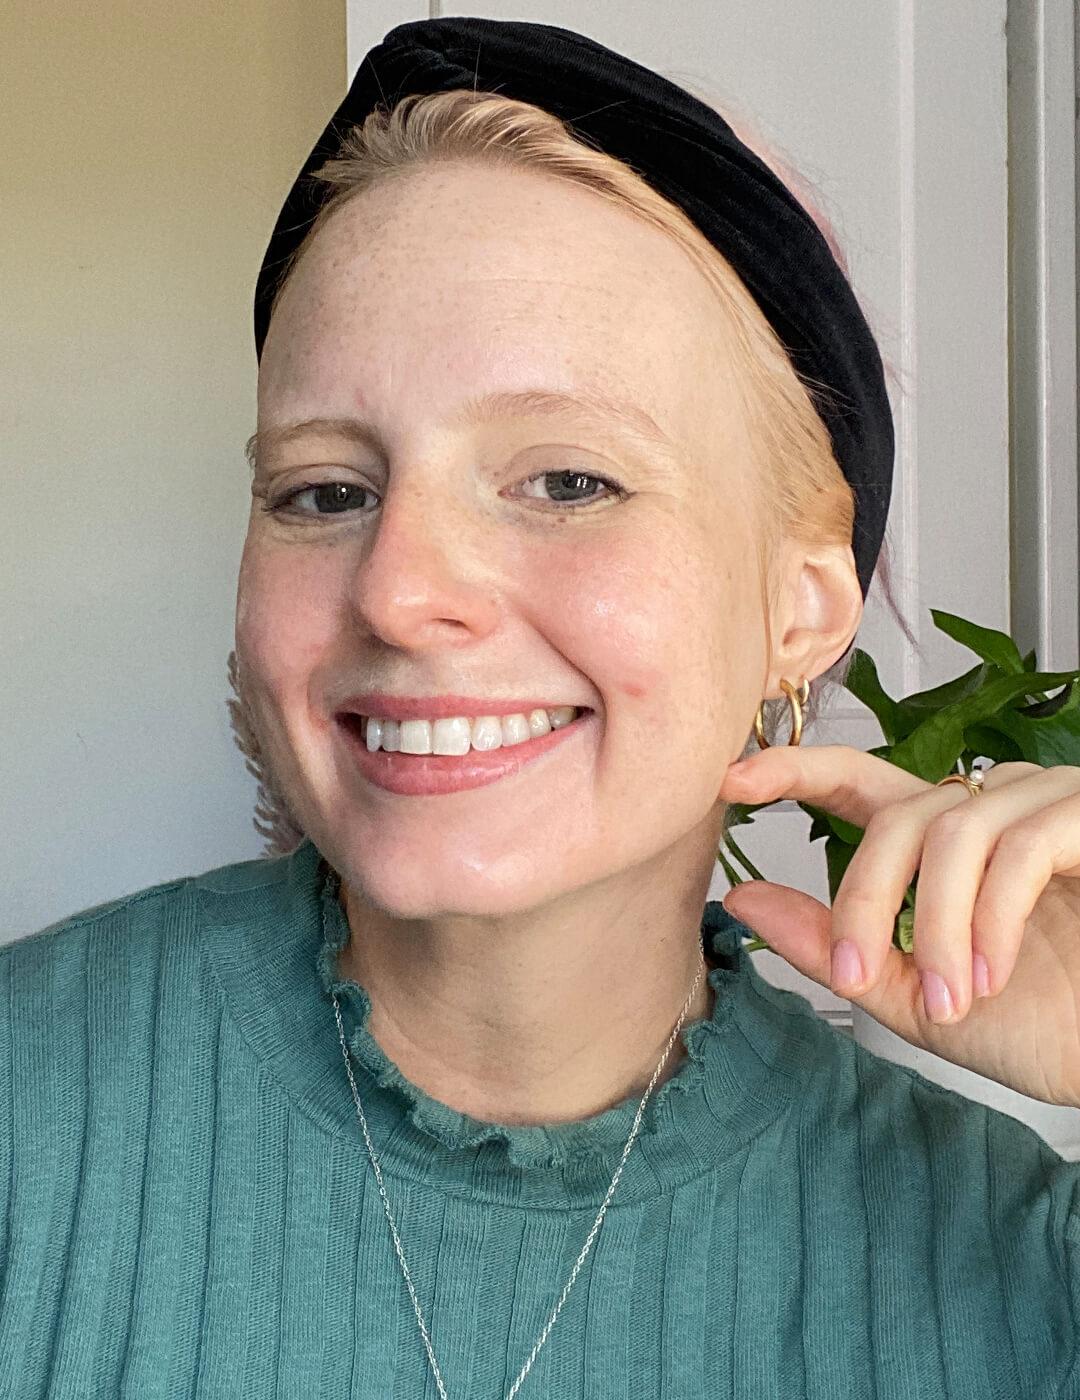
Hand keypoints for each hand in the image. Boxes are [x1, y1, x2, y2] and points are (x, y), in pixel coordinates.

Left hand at [716, 746, 1079, 1105]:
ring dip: (933, 925)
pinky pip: (1016, 849)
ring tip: (947, 996)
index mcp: (944, 839)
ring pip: (952, 832)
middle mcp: (993, 806)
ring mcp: (1049, 806)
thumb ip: (833, 948)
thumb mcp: (911, 996)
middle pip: (895, 816)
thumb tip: (744, 898)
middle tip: (856, 975)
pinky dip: (988, 919)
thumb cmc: (1044, 1026)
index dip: (794, 768)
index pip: (858, 779)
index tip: (731, 779)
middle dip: (861, 898)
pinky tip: (988, 973)